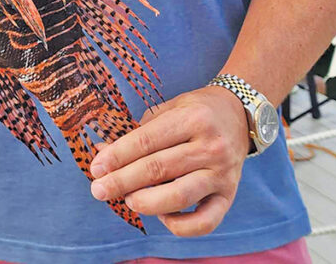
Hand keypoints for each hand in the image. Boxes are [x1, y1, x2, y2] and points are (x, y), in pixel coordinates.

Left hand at [88, 86, 248, 235]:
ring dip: (147, 202)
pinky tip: (162, 216)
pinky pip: (205, 221)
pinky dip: (180, 226)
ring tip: (127, 200)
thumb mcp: (168, 110)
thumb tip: (102, 153)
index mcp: (191, 118)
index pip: (146, 141)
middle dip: (123, 181)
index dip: (117, 156)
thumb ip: (138, 132)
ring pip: (179, 196)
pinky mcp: (230, 195)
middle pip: (158, 169)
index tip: (96, 167)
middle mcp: (210, 146)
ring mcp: (222, 173)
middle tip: (99, 190)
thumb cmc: (195, 111)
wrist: (239, 114)